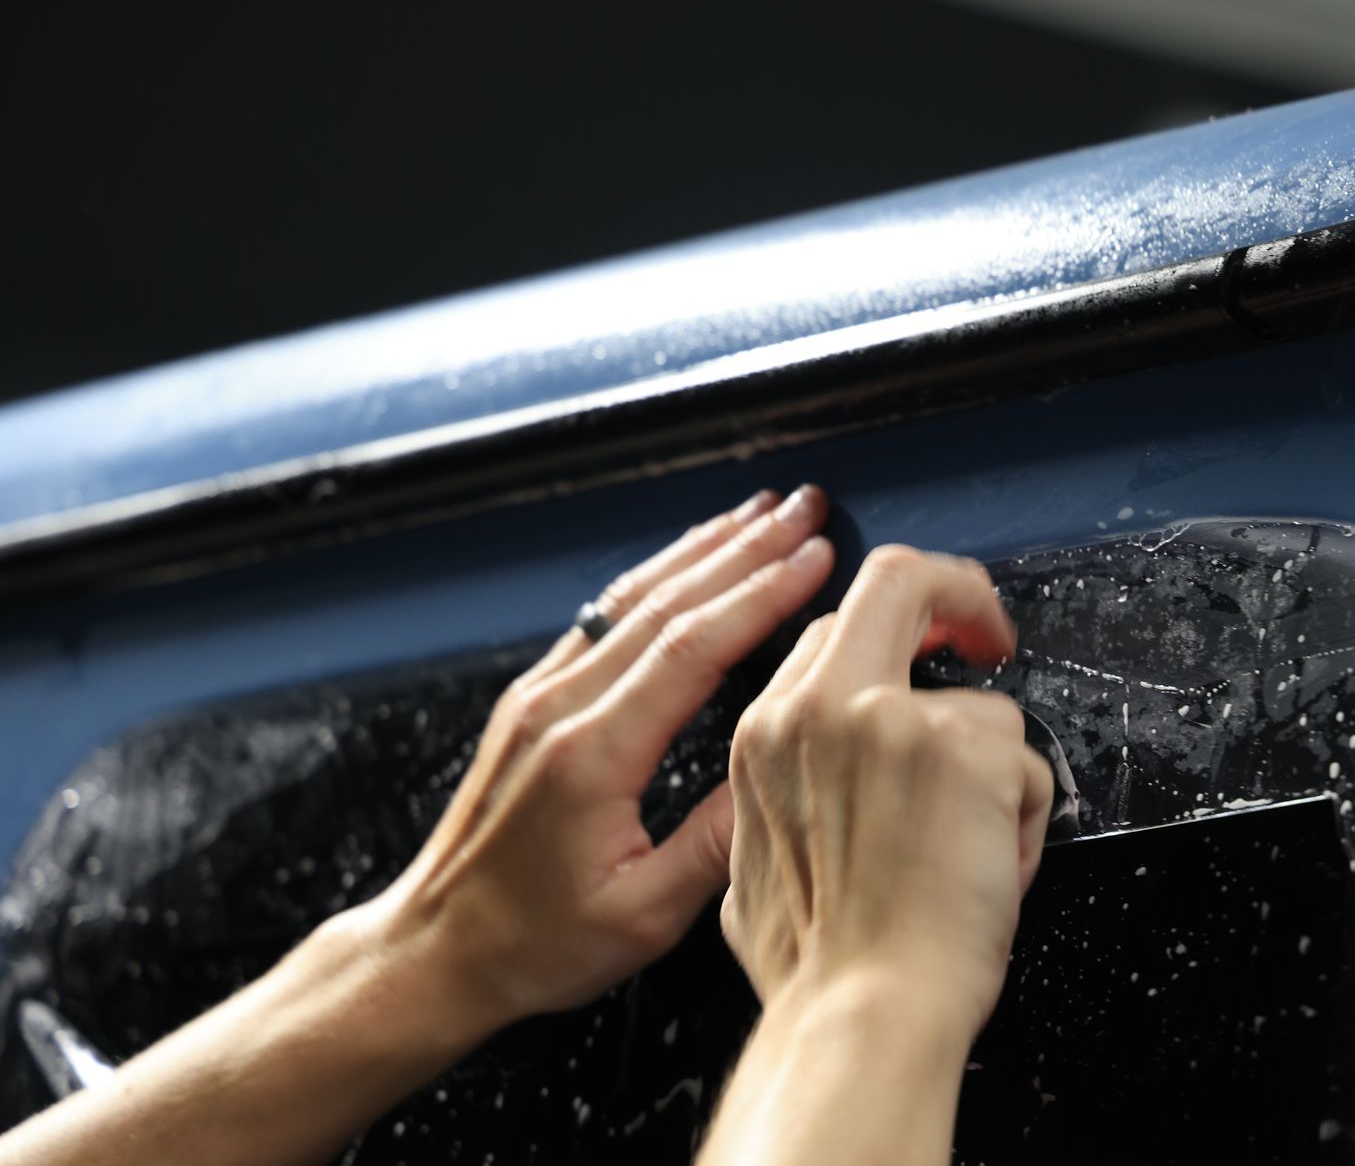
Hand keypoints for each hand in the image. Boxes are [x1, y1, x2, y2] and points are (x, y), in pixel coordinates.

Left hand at [364, 483, 834, 1029]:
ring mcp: (540, 697)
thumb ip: (718, 843)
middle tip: (806, 508)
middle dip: (746, 548)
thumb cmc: (532, 944)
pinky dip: (659, 576)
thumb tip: (786, 771)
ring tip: (761, 513)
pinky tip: (690, 559)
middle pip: (666, 601)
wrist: (437, 948)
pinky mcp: (532, 701)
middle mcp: (560, 708)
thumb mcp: (642, 915)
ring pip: (632, 597)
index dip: (761, 594)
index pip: (692, 645)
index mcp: (592, 754)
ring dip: (703, 548)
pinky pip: (604, 616)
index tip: (816, 557)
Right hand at [721, 544, 1053, 1041]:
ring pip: (983, 709)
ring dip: (996, 784)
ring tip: (972, 864)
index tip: (928, 642)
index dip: (893, 626)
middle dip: (961, 593)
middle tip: (992, 634)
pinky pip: (1028, 767)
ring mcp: (897, 721)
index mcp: (767, 734)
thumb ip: (785, 799)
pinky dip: (1026, 826)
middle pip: (901, 579)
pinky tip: (992, 876)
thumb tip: (818, 791)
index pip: (835, 626)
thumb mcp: (751, 867)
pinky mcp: (968, 751)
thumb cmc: (821, 970)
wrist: (861, 1017)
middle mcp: (823, 708)